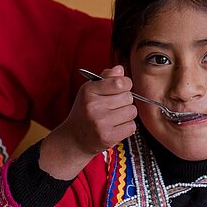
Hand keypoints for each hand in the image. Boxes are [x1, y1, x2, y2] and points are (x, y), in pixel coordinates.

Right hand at [39, 65, 136, 179]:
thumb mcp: (90, 90)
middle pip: (129, 97)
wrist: (74, 138)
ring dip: (126, 114)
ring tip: (114, 117)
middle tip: (113, 106)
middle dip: (124, 100)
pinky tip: (115, 126)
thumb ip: (106, 78)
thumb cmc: (85, 111)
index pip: (120, 82)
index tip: (121, 88)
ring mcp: (101, 123)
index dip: (125, 84)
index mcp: (89, 91)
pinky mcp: (108, 137)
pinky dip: (126, 127)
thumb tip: (120, 69)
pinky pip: (131, 126)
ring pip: (132, 111)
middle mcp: (94, 106)